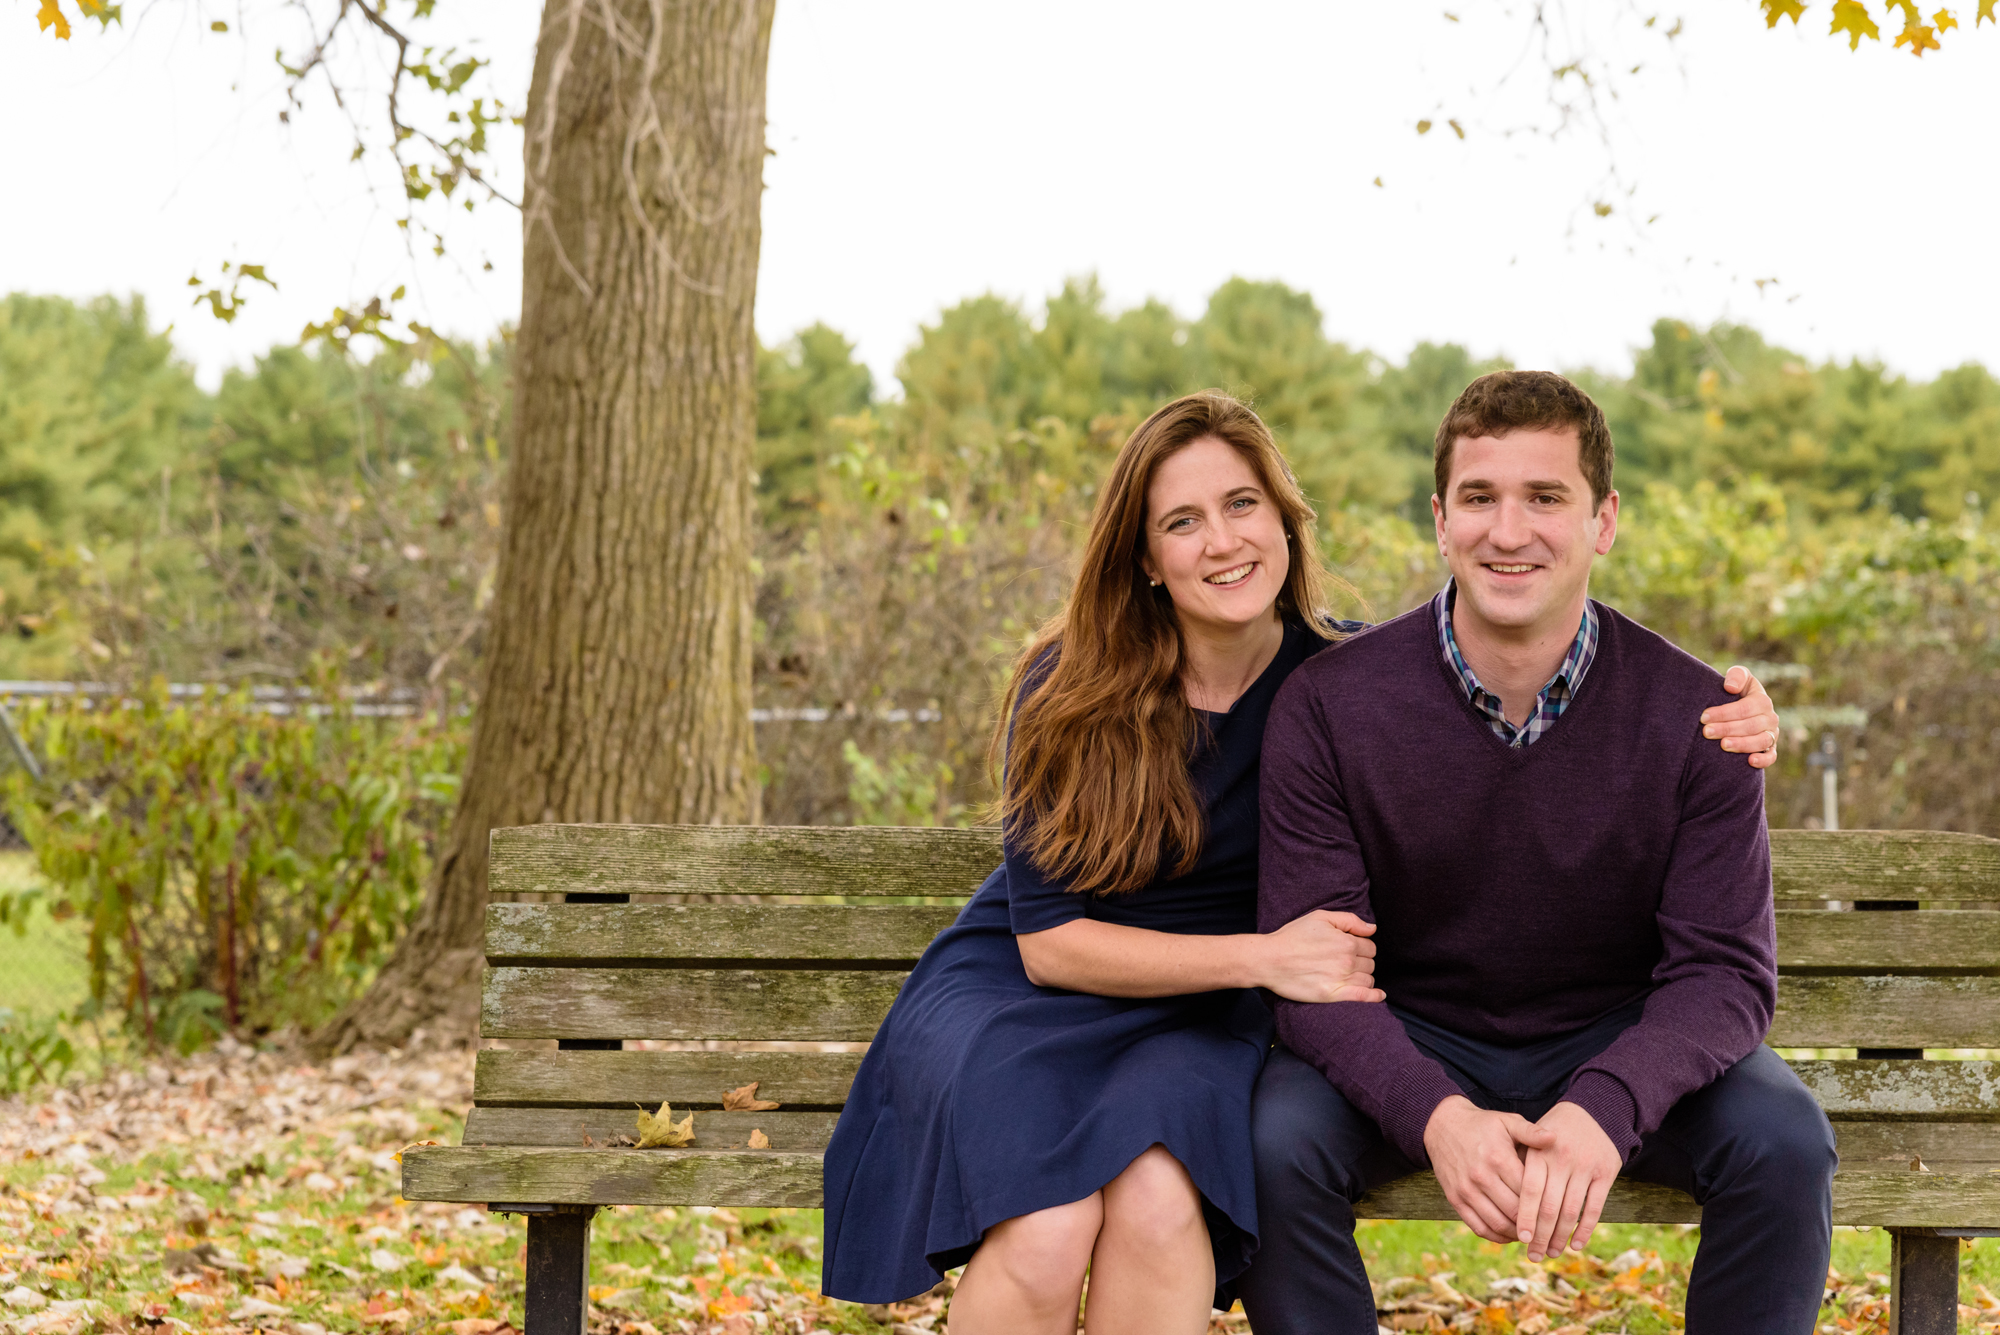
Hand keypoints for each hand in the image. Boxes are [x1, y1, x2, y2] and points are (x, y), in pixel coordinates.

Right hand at [1256, 911, 1383, 1003]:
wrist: (1270, 959)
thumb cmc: (1292, 936)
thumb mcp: (1319, 917)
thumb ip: (1349, 920)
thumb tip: (1373, 928)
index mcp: (1346, 941)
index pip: (1370, 946)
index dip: (1362, 947)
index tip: (1350, 949)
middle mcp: (1347, 961)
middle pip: (1370, 963)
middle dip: (1362, 962)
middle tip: (1345, 961)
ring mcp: (1341, 979)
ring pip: (1367, 979)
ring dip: (1363, 977)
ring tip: (1349, 975)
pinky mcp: (1333, 995)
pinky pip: (1363, 997)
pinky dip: (1374, 996)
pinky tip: (1379, 995)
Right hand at [1422, 1095, 1552, 1243]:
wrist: (1442, 1126)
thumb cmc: (1482, 1124)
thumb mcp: (1507, 1121)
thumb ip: (1531, 1131)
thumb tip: (1555, 1138)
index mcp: (1499, 1158)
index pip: (1528, 1192)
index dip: (1545, 1205)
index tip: (1557, 1212)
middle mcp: (1481, 1176)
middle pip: (1515, 1212)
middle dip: (1534, 1225)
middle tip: (1549, 1230)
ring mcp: (1466, 1190)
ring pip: (1497, 1224)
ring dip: (1517, 1234)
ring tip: (1532, 1234)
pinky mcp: (1455, 1199)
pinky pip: (1478, 1227)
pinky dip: (1496, 1236)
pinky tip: (1509, 1234)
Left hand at [1514, 1101, 1621, 1260]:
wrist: (1593, 1112)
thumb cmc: (1553, 1131)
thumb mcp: (1531, 1138)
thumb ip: (1519, 1164)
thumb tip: (1502, 1201)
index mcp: (1539, 1152)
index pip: (1530, 1191)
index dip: (1525, 1217)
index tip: (1521, 1238)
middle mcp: (1562, 1160)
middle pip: (1550, 1206)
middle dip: (1541, 1235)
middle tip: (1534, 1255)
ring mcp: (1585, 1167)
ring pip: (1571, 1210)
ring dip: (1561, 1237)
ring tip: (1552, 1253)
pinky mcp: (1606, 1173)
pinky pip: (1595, 1207)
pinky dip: (1585, 1229)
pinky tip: (1575, 1244)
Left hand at [1705, 666, 1780, 769]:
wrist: (1739, 710)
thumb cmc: (1734, 692)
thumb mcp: (1737, 678)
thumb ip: (1737, 676)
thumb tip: (1731, 688)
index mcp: (1762, 701)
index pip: (1745, 707)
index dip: (1724, 713)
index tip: (1704, 717)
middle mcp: (1770, 718)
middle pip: (1751, 725)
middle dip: (1727, 729)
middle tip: (1707, 732)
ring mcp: (1771, 734)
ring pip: (1761, 741)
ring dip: (1742, 744)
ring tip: (1723, 745)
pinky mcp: (1770, 749)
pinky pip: (1771, 756)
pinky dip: (1763, 760)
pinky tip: (1749, 761)